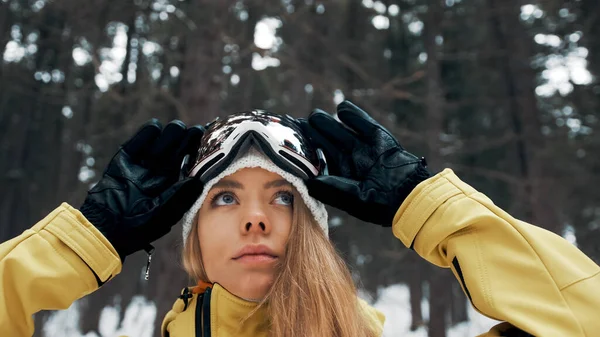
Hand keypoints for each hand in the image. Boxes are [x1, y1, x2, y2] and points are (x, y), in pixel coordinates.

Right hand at [80, 120, 203, 260]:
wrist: (105, 225)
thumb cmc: (138, 225)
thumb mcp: (165, 214)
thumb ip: (182, 196)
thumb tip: (198, 180)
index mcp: (177, 182)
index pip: (194, 161)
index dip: (201, 151)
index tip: (207, 143)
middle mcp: (164, 169)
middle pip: (183, 144)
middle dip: (189, 137)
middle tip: (193, 135)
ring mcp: (147, 160)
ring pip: (168, 135)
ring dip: (171, 134)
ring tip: (167, 143)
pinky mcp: (128, 155)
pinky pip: (145, 135)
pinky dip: (151, 131)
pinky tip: (154, 134)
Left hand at [298, 100, 430, 225]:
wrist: (410, 195)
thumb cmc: (381, 203)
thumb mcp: (353, 199)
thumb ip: (331, 189)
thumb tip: (308, 182)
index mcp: (341, 177)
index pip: (320, 159)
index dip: (307, 150)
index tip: (293, 141)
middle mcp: (351, 161)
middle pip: (328, 143)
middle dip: (314, 133)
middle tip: (299, 123)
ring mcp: (364, 148)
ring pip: (342, 132)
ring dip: (328, 123)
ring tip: (315, 116)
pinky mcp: (379, 138)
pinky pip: (363, 123)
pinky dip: (353, 115)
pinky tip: (342, 107)